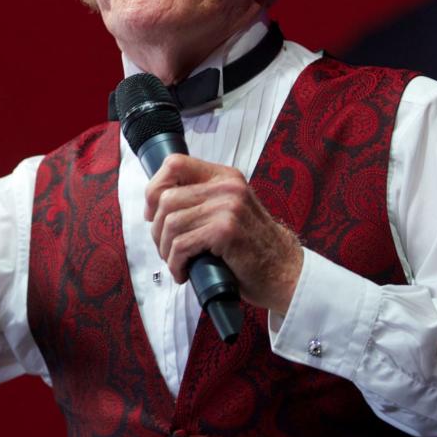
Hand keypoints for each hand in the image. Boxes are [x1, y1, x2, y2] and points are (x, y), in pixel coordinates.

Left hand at [145, 154, 301, 314]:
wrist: (283, 269)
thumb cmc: (250, 245)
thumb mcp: (227, 210)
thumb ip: (199, 200)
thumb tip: (155, 205)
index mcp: (224, 176)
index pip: (174, 164)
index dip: (154, 188)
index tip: (153, 214)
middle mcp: (227, 186)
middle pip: (166, 199)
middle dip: (158, 230)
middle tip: (167, 249)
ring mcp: (228, 207)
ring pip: (171, 223)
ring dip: (166, 249)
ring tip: (176, 263)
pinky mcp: (226, 231)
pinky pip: (182, 245)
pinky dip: (176, 263)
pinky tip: (184, 272)